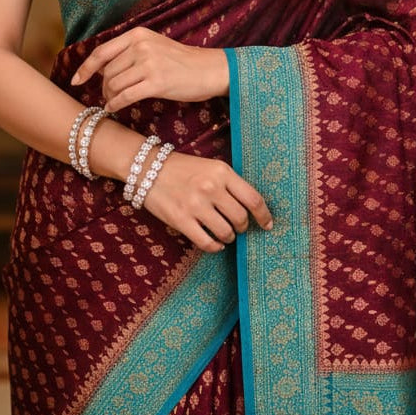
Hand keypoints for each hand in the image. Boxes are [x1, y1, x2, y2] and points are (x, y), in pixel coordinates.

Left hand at [71, 26, 229, 110]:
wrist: (210, 69)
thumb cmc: (181, 62)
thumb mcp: (154, 46)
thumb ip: (130, 52)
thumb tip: (101, 69)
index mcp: (138, 34)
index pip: (102, 51)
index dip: (85, 67)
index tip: (75, 80)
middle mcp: (141, 46)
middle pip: (107, 72)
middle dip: (103, 87)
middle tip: (108, 97)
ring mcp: (149, 63)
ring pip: (113, 85)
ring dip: (109, 97)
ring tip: (114, 102)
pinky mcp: (157, 82)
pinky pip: (125, 96)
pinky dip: (115, 104)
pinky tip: (114, 108)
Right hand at [142, 151, 272, 252]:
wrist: (147, 168)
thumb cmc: (183, 168)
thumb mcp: (211, 167)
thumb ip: (230, 184)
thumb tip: (250, 209)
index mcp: (222, 172)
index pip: (253, 199)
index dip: (264, 215)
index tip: (268, 225)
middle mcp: (211, 188)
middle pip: (241, 218)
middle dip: (243, 227)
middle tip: (238, 227)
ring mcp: (196, 205)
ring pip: (226, 233)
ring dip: (229, 237)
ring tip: (224, 233)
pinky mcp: (181, 220)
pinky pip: (207, 243)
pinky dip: (215, 247)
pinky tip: (215, 244)